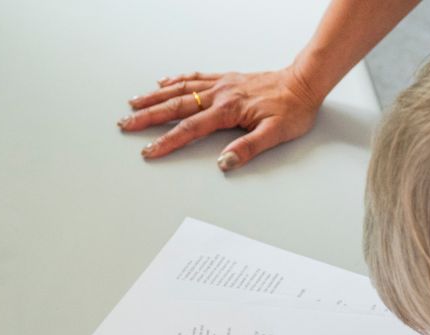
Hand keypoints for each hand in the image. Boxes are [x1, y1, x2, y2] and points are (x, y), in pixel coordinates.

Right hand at [117, 67, 321, 170]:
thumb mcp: (275, 134)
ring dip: (155, 96)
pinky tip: (164, 81)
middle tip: (126, 124)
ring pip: (181, 89)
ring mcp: (222, 84)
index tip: (150, 151)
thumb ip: (248, 149)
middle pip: (177, 106)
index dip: (168, 141)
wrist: (304, 83)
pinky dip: (177, 79)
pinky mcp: (227, 78)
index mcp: (228, 110)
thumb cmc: (293, 109)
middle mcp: (220, 94)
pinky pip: (195, 77)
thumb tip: (224, 162)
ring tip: (134, 103)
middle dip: (149, 116)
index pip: (190, 129)